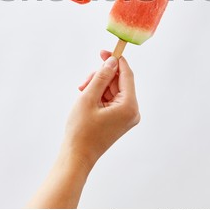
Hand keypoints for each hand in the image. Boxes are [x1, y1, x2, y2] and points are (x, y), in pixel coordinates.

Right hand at [63, 51, 139, 170]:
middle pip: (119, 82)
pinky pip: (112, 100)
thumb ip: (101, 77)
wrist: (77, 157)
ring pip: (114, 90)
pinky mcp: (120, 120)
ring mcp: (127, 117)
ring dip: (98, 86)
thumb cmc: (81, 131)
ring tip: (82, 92)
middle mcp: (132, 111)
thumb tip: (112, 61)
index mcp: (129, 106)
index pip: (126, 75)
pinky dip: (100, 96)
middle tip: (84, 82)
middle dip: (101, 77)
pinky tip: (87, 99)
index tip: (103, 52)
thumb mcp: (88, 98)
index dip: (116, 60)